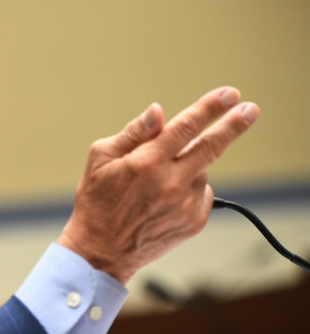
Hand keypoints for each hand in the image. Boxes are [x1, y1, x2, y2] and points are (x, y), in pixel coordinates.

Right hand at [57, 87, 258, 282]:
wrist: (101, 251)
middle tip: (250, 109)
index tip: (229, 95)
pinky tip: (166, 197)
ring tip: (158, 181)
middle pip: (211, 146)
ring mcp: (185, 204)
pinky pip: (202, 193)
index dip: (210, 108)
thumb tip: (158, 112)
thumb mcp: (101, 158)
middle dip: (233, 125)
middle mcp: (170, 183)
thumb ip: (134, 133)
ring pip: (201, 170)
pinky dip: (190, 187)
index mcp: (146, 162)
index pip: (185, 126)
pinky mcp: (194, 222)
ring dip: (190, 164)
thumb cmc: (97, 201)